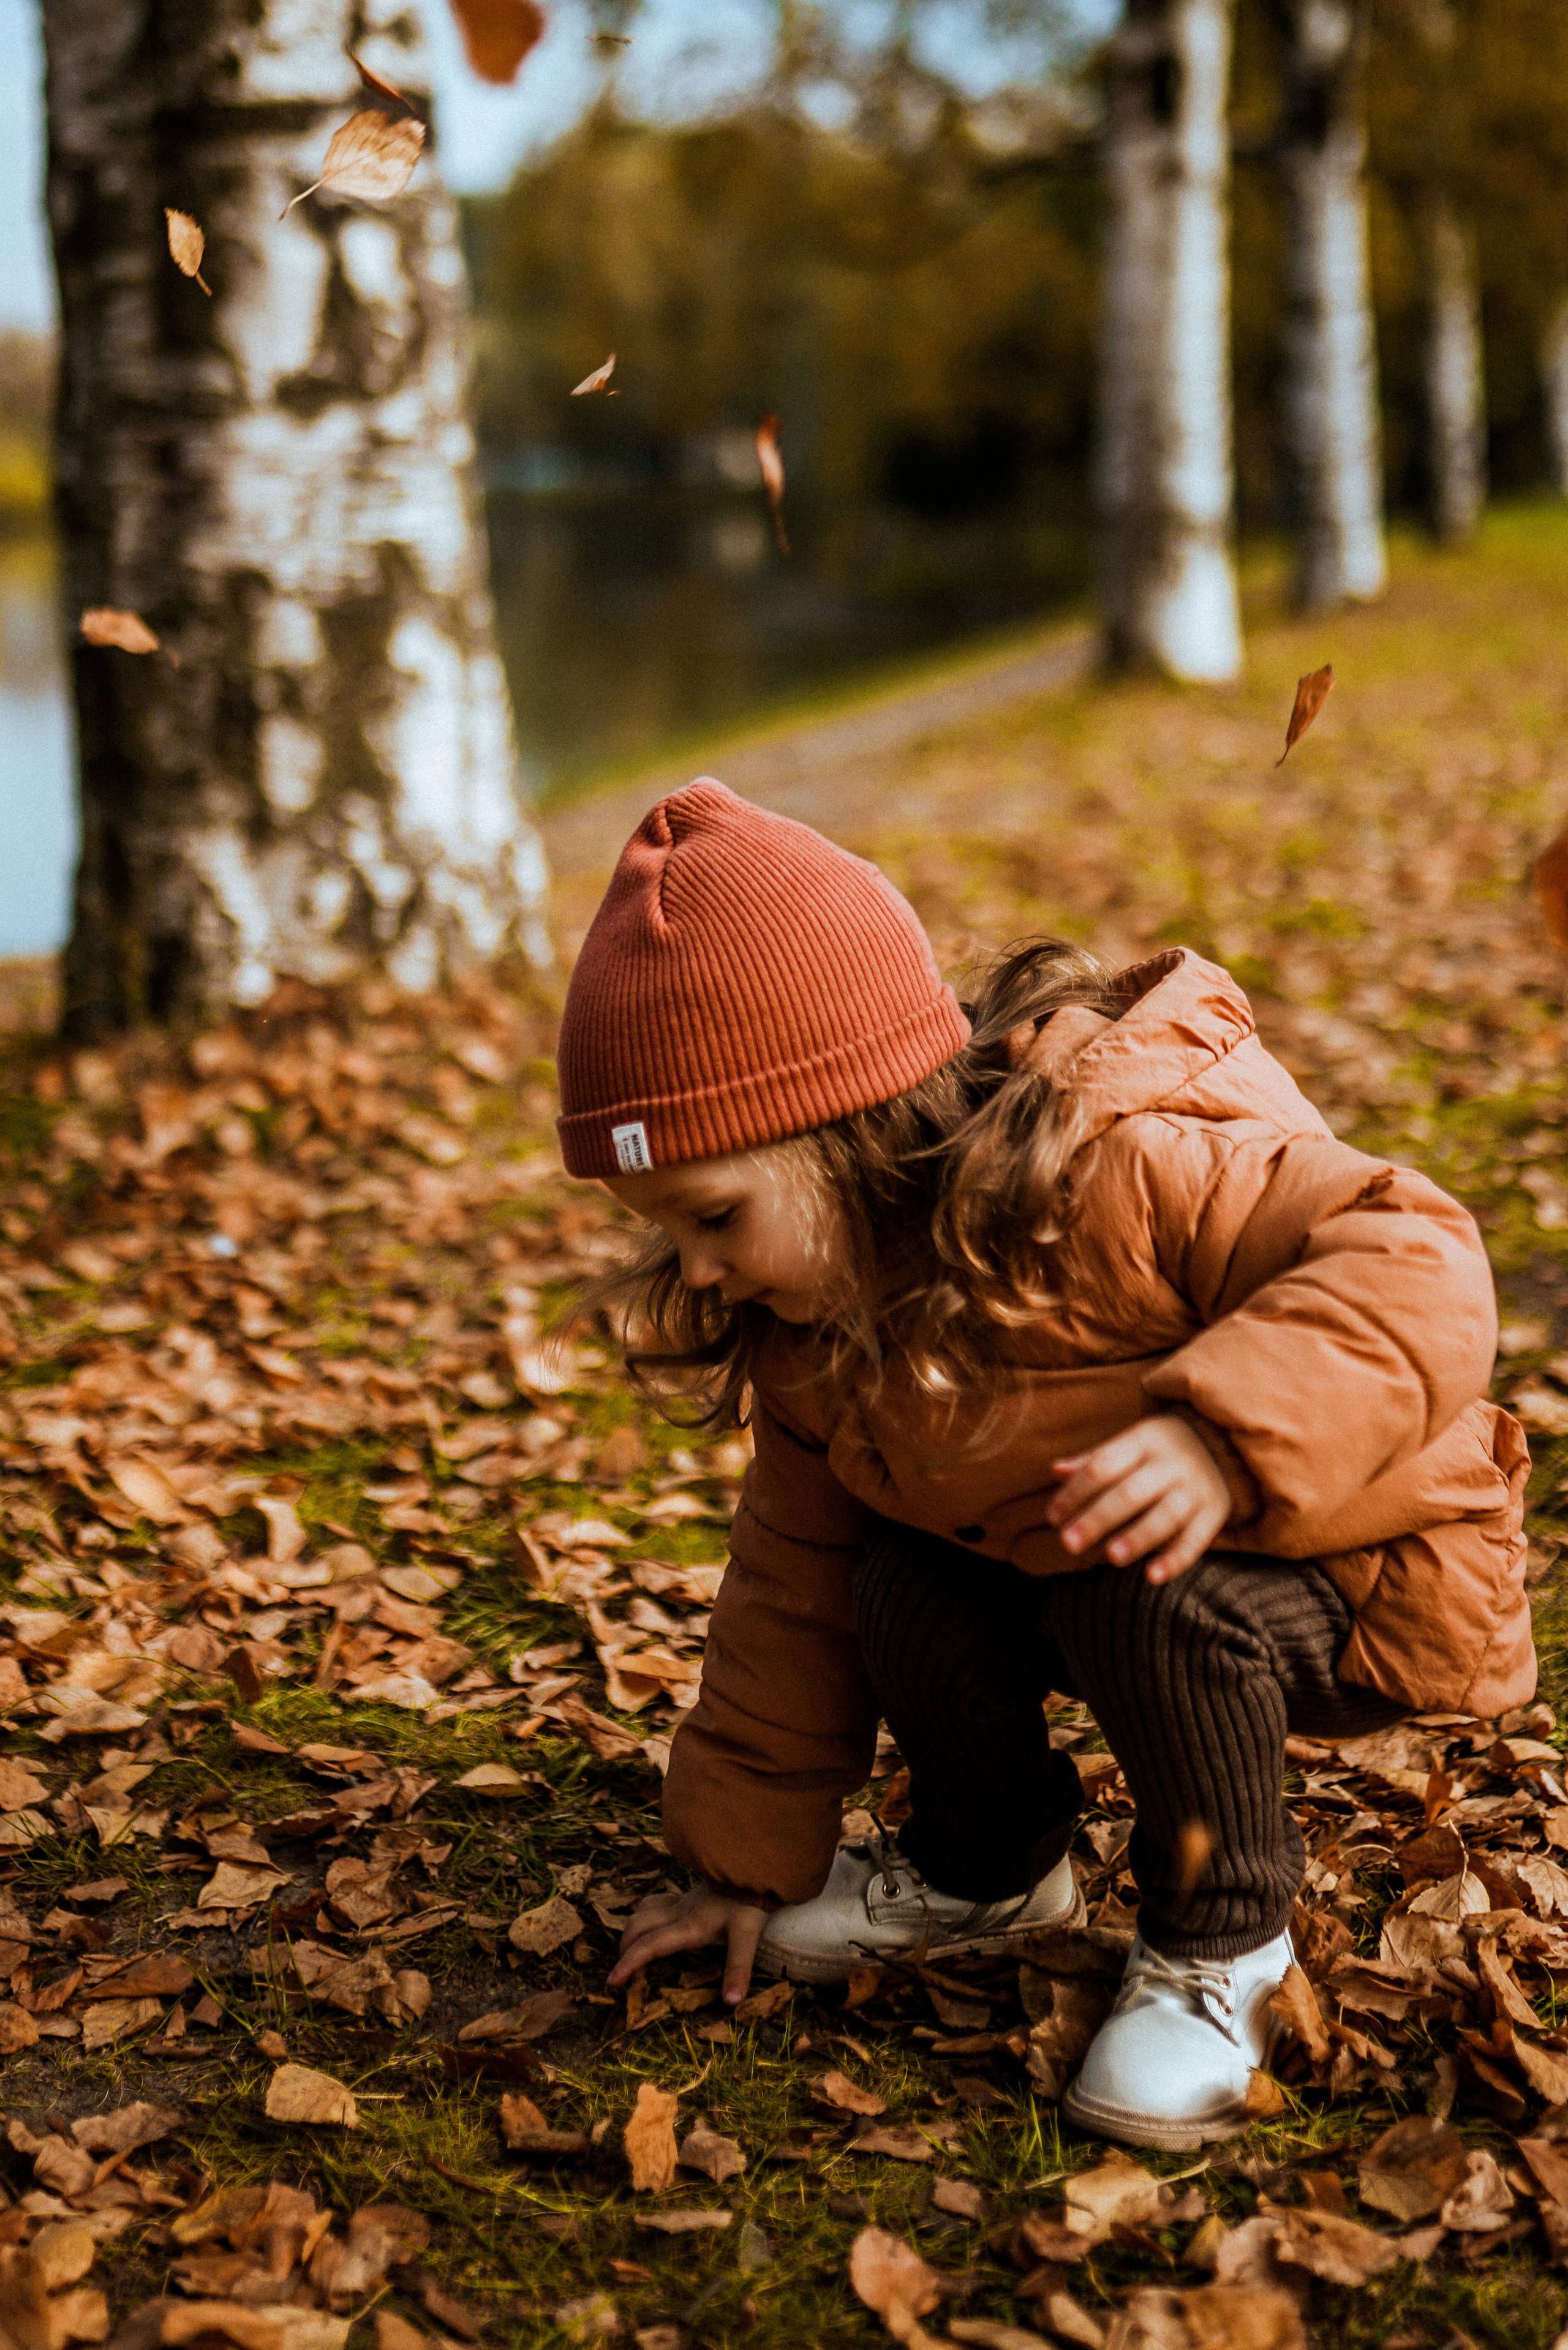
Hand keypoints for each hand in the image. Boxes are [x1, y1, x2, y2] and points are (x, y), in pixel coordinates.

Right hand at [607, 1883, 767, 2005]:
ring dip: (633, 1931)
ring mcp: (683, 1901)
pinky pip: (657, 1902)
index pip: (649, 1945)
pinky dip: (646, 1916)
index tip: (612, 1982)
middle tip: (625, 1974)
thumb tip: (731, 2002)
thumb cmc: (751, 1901)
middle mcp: (680, 1913)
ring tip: (635, 1953)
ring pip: (644, 1911)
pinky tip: (655, 1926)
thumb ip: (738, 1968)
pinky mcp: (690, 1896)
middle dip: (625, 1949)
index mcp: (689, 1926)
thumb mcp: (748, 1937)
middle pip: (638, 1926)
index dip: (629, 1963)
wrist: (756, 1866)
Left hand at [1047, 1415, 1229, 1584]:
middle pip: (1130, 1492)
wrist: (1223, 1443)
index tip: (1053, 1518)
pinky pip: (1196, 1539)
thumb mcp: (1131, 1443)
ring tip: (1110, 1557)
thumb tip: (1055, 1470)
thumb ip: (1094, 1459)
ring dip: (1137, 1537)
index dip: (1076, 1492)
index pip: (1104, 1465)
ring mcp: (1196, 1487)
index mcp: (1145, 1440)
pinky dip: (1175, 1560)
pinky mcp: (1215, 1512)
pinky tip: (1152, 1576)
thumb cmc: (1161, 1449)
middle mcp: (1172, 1463)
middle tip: (1069, 1543)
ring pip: (1165, 1516)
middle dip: (1098, 1519)